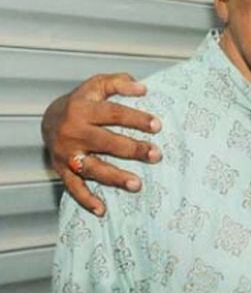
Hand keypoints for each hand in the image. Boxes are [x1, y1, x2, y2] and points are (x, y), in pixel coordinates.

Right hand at [41, 73, 162, 215]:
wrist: (49, 118)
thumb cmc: (84, 101)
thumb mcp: (98, 85)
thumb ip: (119, 82)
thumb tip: (143, 88)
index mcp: (82, 109)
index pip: (113, 113)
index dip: (135, 119)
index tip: (157, 126)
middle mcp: (73, 132)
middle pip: (106, 142)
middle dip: (132, 149)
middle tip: (156, 155)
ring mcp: (66, 153)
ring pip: (92, 168)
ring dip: (115, 178)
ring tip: (137, 184)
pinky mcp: (62, 170)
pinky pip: (73, 187)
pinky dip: (86, 200)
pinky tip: (103, 210)